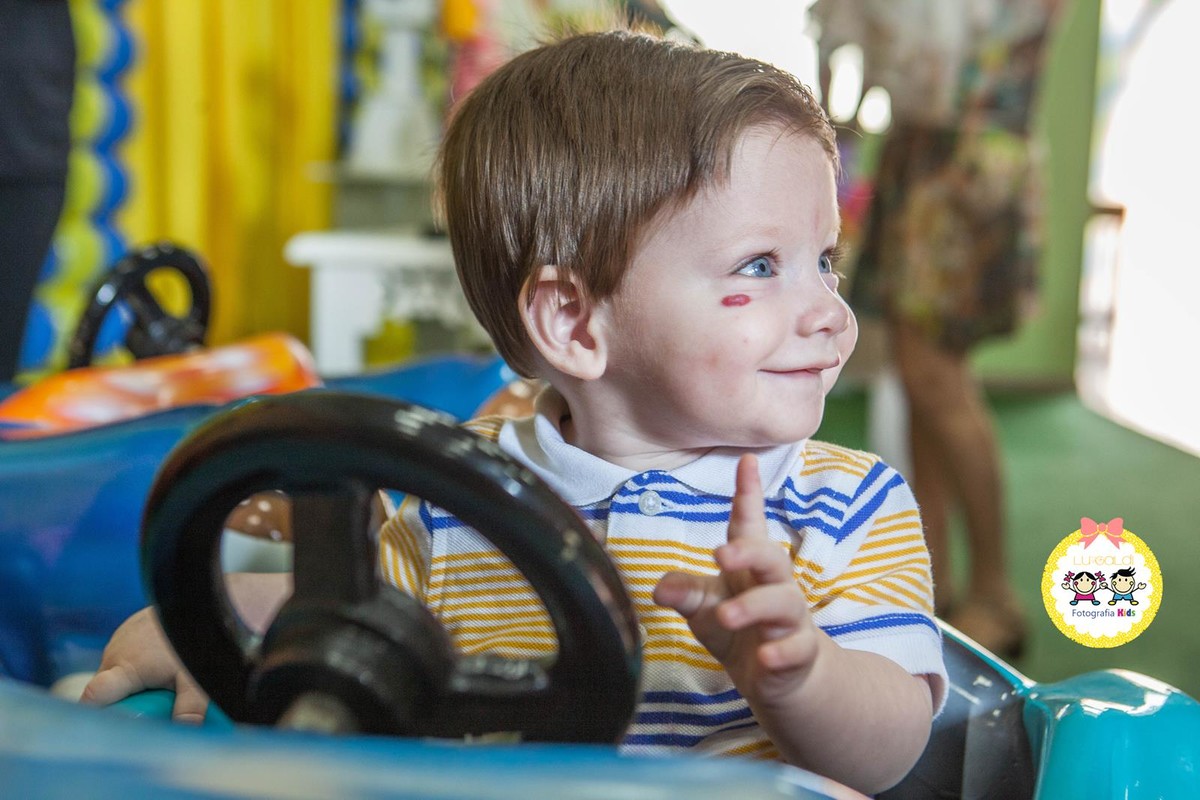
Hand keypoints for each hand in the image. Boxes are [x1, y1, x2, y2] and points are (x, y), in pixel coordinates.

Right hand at [79, 606, 209, 722]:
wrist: (198, 601)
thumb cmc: (197, 639)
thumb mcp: (196, 679)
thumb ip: (189, 709)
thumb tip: (183, 733)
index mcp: (126, 667)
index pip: (94, 696)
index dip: (93, 715)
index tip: (101, 729)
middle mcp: (115, 653)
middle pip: (105, 691)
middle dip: (123, 703)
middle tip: (152, 706)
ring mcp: (118, 640)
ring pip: (115, 674)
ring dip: (131, 684)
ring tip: (162, 680)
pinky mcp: (125, 631)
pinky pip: (122, 658)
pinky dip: (136, 666)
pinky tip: (159, 662)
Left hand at [653, 454, 820, 703]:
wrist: (776, 676)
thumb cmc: (738, 629)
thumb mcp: (704, 607)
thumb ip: (685, 593)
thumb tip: (660, 587)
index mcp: (750, 567)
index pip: (749, 525)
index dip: (749, 493)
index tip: (747, 461)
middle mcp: (775, 585)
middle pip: (771, 558)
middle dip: (748, 553)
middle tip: (720, 555)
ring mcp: (790, 619)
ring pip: (784, 602)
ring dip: (755, 607)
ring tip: (726, 615)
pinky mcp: (799, 653)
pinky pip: (796, 649)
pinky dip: (780, 652)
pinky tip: (764, 657)